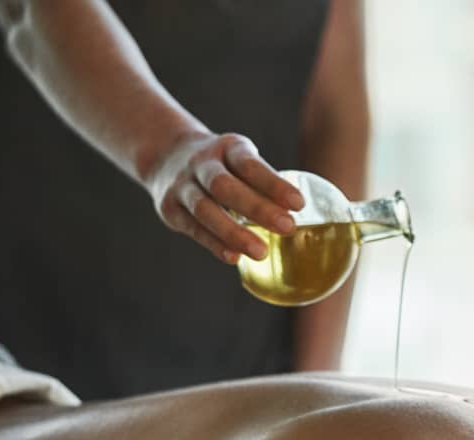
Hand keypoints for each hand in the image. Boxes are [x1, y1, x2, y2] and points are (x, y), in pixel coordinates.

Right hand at [145, 131, 304, 264]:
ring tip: (261, 252)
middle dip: (257, 208)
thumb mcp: (241, 160)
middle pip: (225, 186)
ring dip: (233, 232)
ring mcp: (182, 186)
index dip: (273, 184)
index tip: (299, 204)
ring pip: (205, 209)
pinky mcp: (170, 209)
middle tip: (287, 227)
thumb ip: (265, 183)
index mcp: (227, 148)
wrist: (166, 155)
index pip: (250, 164)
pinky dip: (214, 244)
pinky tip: (234, 257)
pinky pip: (193, 228)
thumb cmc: (221, 165)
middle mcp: (201, 163)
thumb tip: (308, 214)